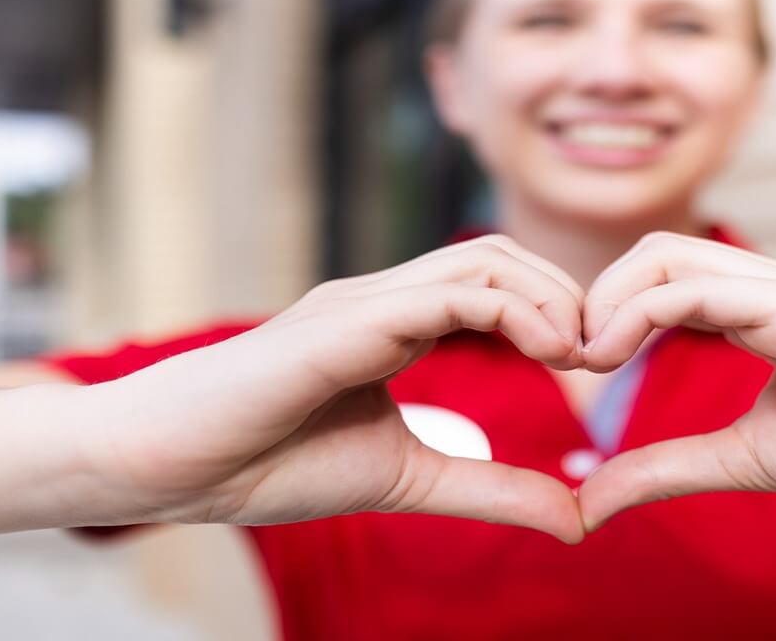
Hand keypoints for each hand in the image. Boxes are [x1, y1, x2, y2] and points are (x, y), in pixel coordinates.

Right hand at [79, 236, 586, 541]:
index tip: (592, 364)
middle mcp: (386, 298)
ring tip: (580, 353)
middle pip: (501, 256)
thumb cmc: (270, 464)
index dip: (556, 313)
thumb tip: (573, 519)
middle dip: (566, 294)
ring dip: (548, 298)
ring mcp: (364, 300)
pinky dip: (513, 313)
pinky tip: (548, 352)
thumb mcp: (409, 479)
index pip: (497, 284)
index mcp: (397, 324)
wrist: (174, 467)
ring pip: (482, 261)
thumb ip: (490, 489)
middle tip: (601, 353)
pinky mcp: (347, 321)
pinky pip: (448, 293)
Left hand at [577, 233, 775, 529]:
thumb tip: (592, 500)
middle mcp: (769, 287)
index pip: (657, 281)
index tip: (572, 371)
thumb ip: (671, 468)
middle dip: (592, 299)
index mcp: (759, 312)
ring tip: (584, 360)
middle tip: (564, 360)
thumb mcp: (751, 460)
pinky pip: (697, 287)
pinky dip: (638, 313)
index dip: (603, 317)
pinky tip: (614, 357)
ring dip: (606, 303)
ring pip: (664, 257)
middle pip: (648, 254)